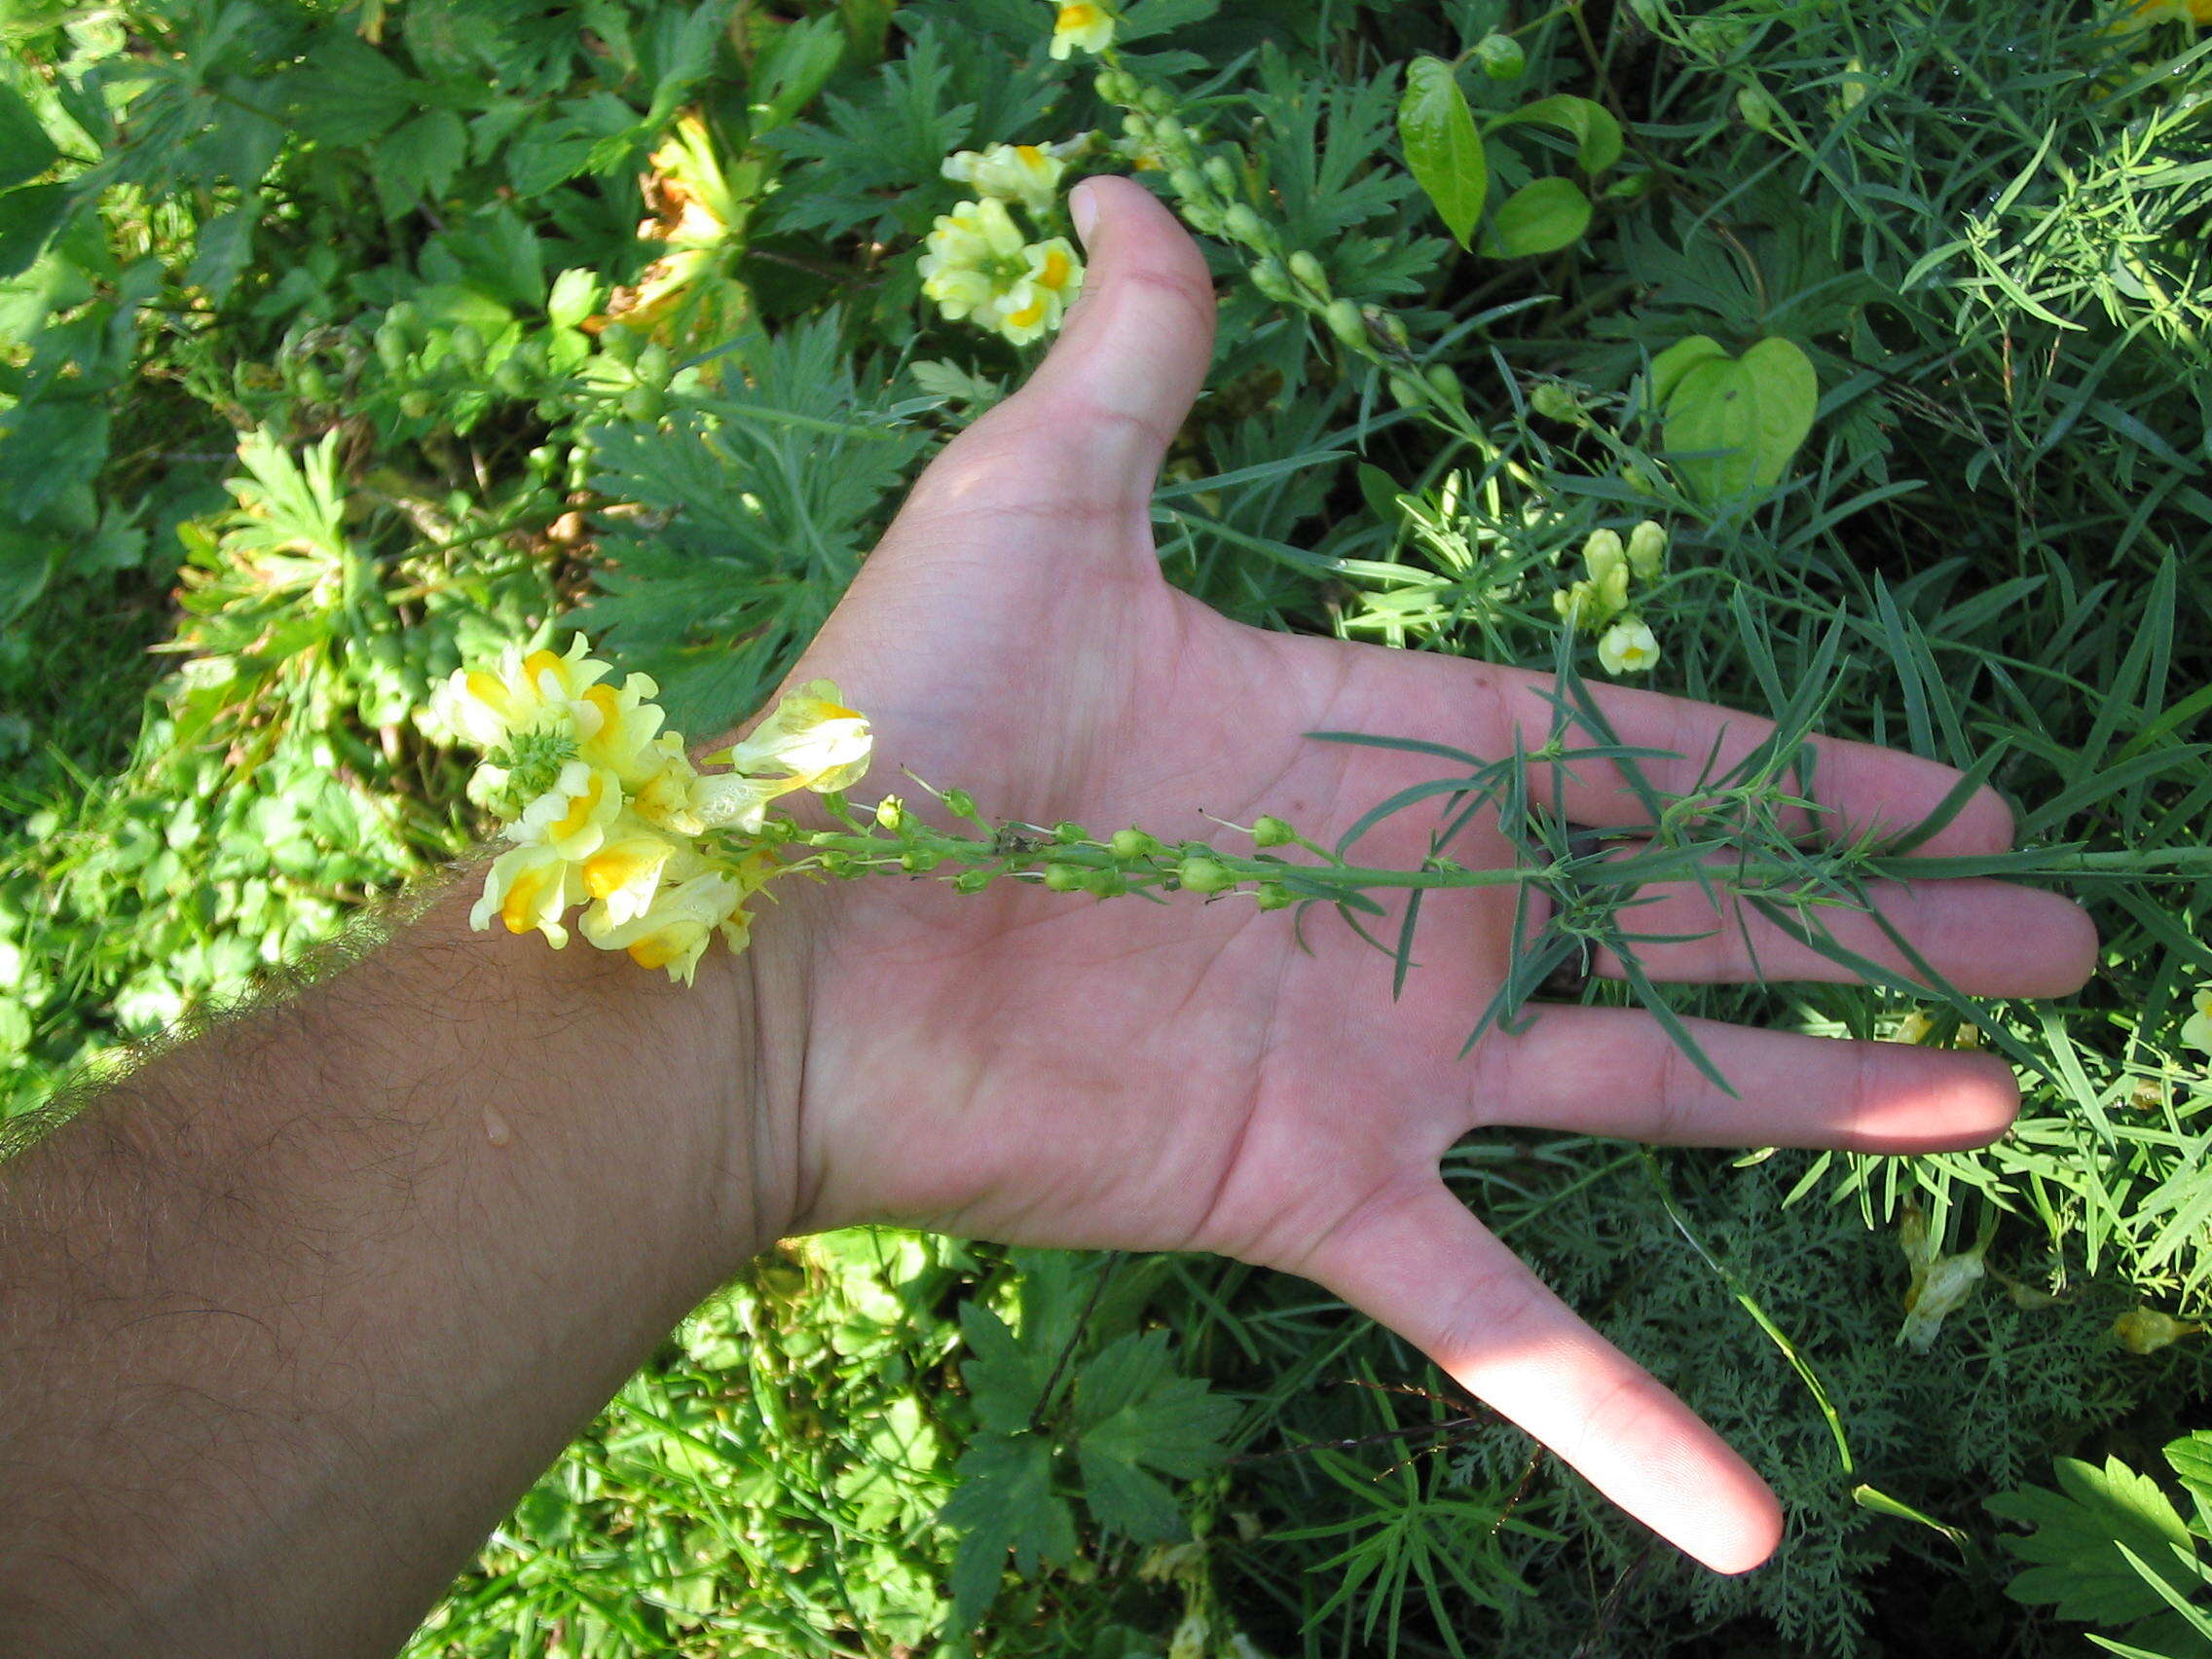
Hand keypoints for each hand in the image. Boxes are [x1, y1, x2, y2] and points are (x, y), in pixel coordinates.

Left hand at [742, 178, 2095, 1573]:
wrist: (786, 944)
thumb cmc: (909, 714)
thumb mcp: (1043, 497)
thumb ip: (1133, 357)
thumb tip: (1121, 188)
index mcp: (1383, 751)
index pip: (1647, 757)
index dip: (1803, 778)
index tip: (1952, 801)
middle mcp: (1409, 909)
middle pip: (1694, 916)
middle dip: (1871, 929)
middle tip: (2047, 945)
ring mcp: (1379, 1063)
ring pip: (1651, 1088)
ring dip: (1820, 1106)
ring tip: (1985, 1099)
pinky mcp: (1319, 1192)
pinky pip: (1503, 1327)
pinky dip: (1621, 1424)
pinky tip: (1750, 1529)